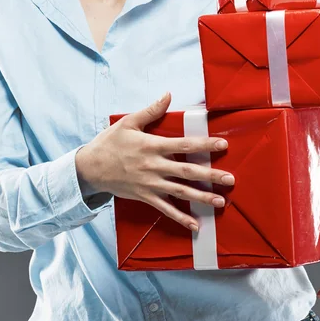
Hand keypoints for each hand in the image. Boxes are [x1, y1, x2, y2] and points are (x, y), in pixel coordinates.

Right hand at [75, 92, 234, 230]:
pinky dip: (181, 218)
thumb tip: (168, 95)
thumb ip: (151, 111)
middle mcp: (155, 166)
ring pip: (181, 192)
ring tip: (221, 201)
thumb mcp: (129, 122)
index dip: (205, 144)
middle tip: (230, 179)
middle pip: (188, 171)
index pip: (184, 144)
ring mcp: (151, 184)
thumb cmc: (110, 143)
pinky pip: (166, 209)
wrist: (89, 168)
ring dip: (202, 198)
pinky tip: (196, 225)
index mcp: (153, 146)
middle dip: (211, 175)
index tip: (223, 144)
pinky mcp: (145, 197)